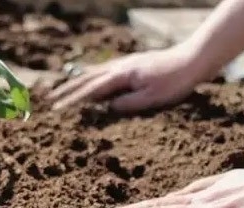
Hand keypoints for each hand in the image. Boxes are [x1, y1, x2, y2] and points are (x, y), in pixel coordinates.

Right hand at [48, 45, 208, 112]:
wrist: (192, 60)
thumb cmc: (175, 81)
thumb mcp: (152, 98)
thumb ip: (128, 103)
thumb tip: (107, 108)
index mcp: (122, 75)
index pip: (92, 90)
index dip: (73, 101)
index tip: (58, 110)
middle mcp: (119, 67)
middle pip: (87, 79)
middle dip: (68, 90)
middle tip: (51, 100)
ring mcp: (125, 64)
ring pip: (94, 73)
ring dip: (77, 82)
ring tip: (63, 90)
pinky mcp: (132, 64)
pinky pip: (105, 70)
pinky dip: (92, 76)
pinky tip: (91, 80)